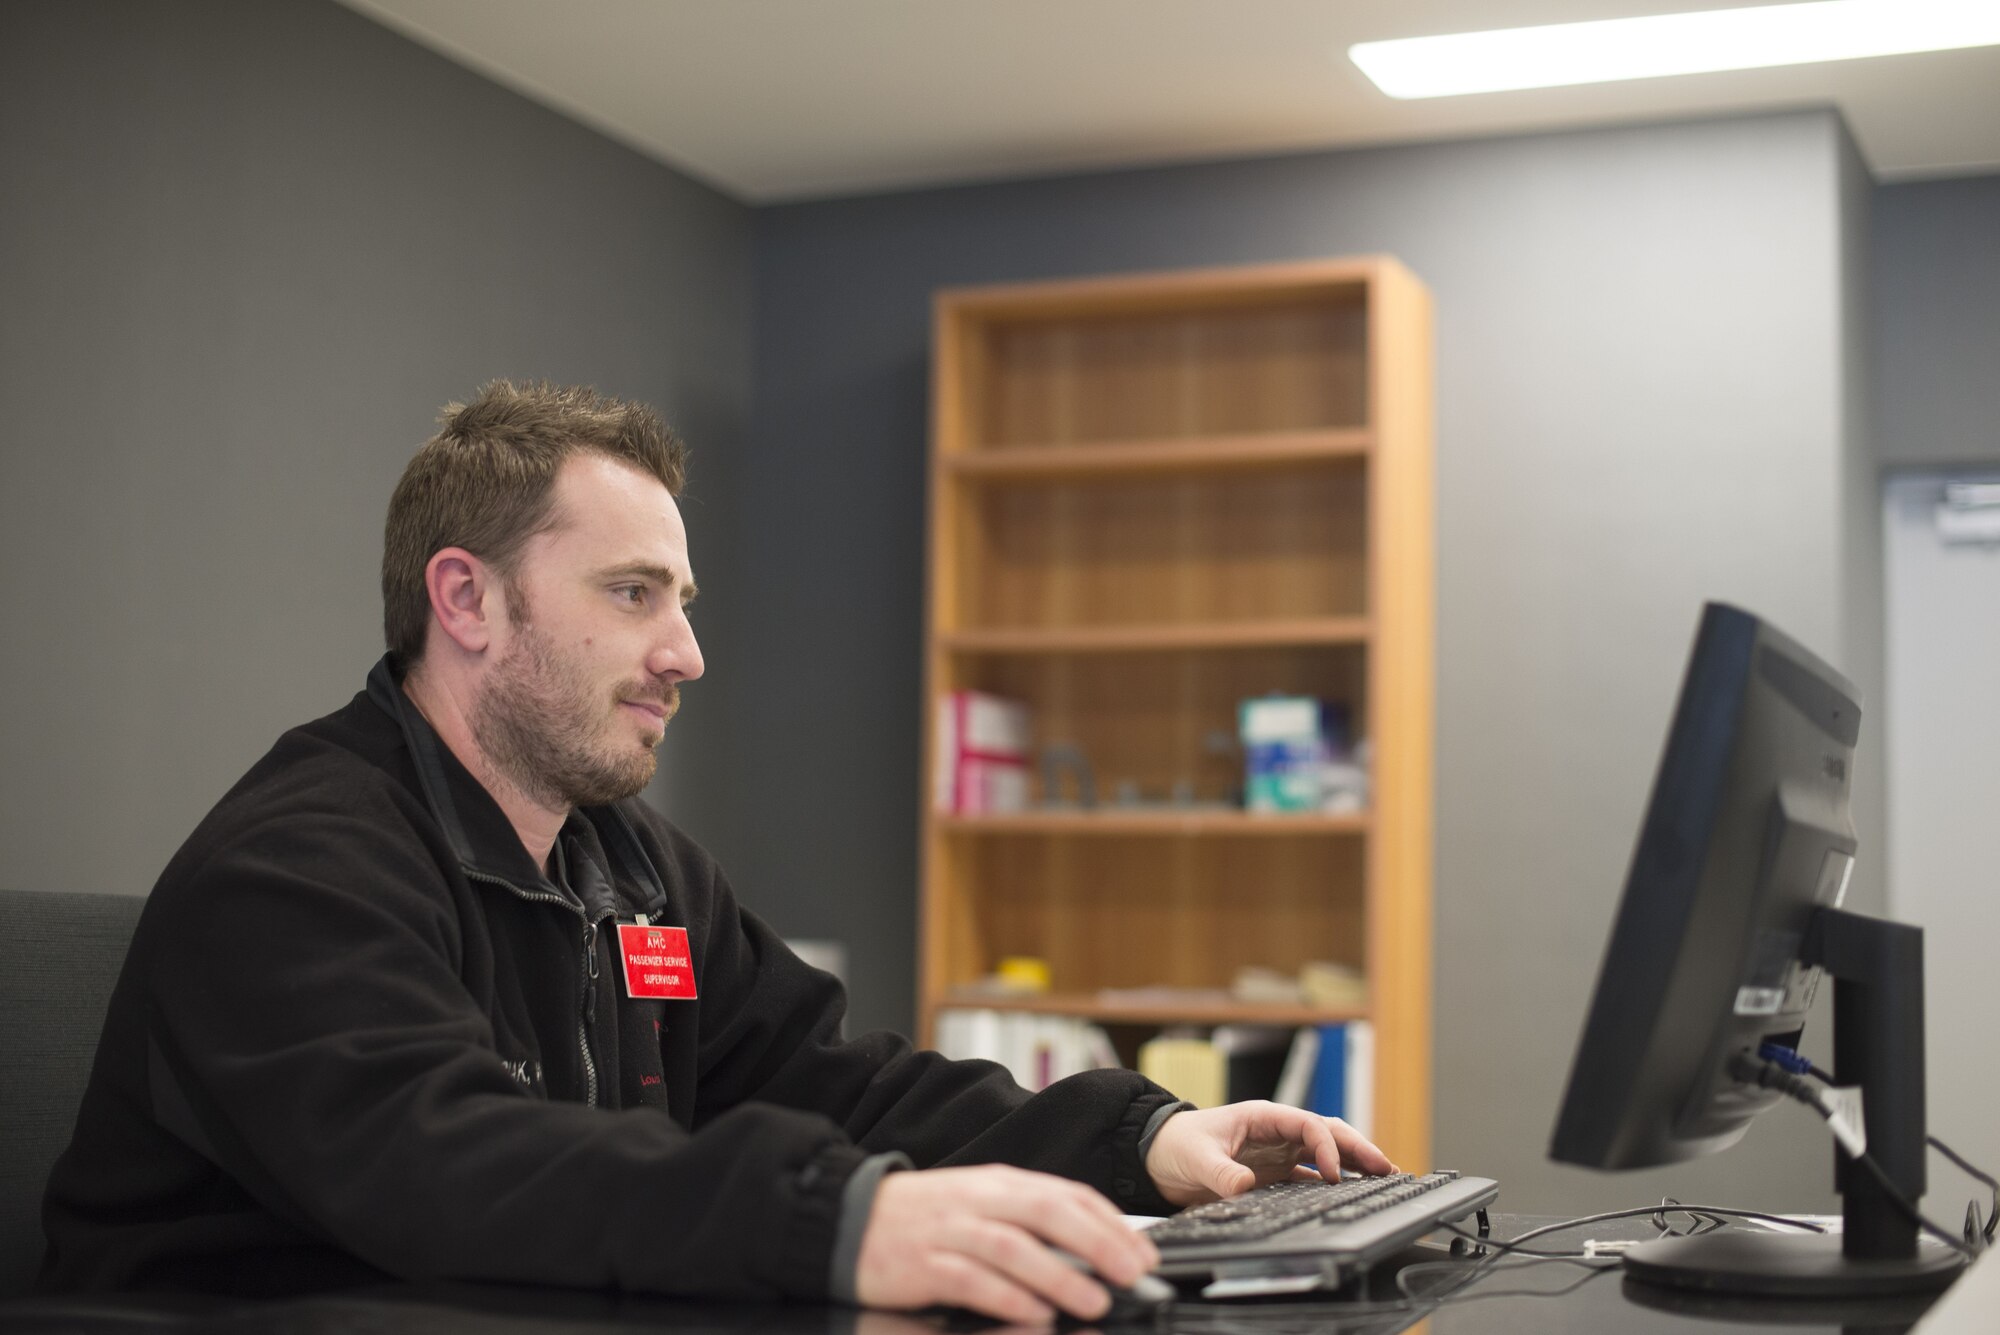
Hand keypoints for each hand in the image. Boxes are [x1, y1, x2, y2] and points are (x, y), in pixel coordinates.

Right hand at [853, 1165, 1159, 1322]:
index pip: (1066, 1193)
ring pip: (1013, 1247)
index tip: (1142, 1253)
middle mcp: (978, 1200)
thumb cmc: (926, 1219)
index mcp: (998, 1183)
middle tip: (1133, 1274)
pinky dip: (1006, 1296)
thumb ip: (1029, 1222)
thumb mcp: (981, 1206)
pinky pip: (970, 1279)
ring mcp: (949, 1230)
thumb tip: (1092, 1249)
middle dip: (1097, 1243)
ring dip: (1059, 1276)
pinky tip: (1033, 1314)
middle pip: (1047, 1212)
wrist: (849, 1218)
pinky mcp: (922, 1264)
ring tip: (1093, 1302)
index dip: (1110, 1223)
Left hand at [1143, 1100, 1397, 1206]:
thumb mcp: (1196, 1156)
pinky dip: (1332, 1184)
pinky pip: (1309, 1178)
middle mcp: (1276, 1133)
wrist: (1156, 1158)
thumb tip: (1243, 1186)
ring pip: (1325, 1154)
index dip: (1326, 1146)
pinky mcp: (1273, 1175)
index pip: (1308, 1124)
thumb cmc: (1175, 1144)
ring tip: (1384, 1178)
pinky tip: (1350, 1195)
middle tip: (1386, 1168)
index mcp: (1263, 1117)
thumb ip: (1220, 1172)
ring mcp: (1278, 1154)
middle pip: (1326, 1135)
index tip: (1333, 1174)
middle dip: (1357, 1148)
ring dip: (1352, 1164)